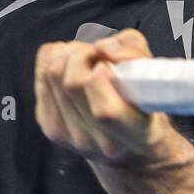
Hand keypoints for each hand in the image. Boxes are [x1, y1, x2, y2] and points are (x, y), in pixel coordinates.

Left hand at [34, 29, 173, 164]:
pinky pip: (41, 77)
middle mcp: (101, 142)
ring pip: (53, 75)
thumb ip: (134, 53)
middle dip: (83, 54)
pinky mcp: (51, 127)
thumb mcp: (152, 75)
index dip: (100, 77)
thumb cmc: (141, 103)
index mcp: (134, 133)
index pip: (105, 111)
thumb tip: (103, 47)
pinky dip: (53, 59)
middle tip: (96, 53)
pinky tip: (69, 63)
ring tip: (85, 57)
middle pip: (73, 83)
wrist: (127, 147)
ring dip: (68, 54)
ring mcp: (72, 137)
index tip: (106, 64)